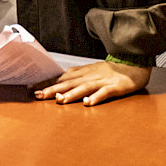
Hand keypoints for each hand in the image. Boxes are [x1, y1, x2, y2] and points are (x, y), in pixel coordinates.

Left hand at [32, 60, 150, 105]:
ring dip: (72, 94)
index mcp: (82, 72)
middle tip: (39, 95)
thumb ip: (74, 77)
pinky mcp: (115, 86)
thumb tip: (56, 83)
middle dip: (54, 89)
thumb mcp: (89, 71)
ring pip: (84, 87)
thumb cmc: (109, 70)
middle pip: (69, 83)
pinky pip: (105, 92)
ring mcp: (102, 81)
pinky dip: (97, 97)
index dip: (47, 83)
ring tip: (61, 100)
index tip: (32, 88)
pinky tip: (89, 103)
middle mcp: (89, 76)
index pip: (61, 78)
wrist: (132, 63)